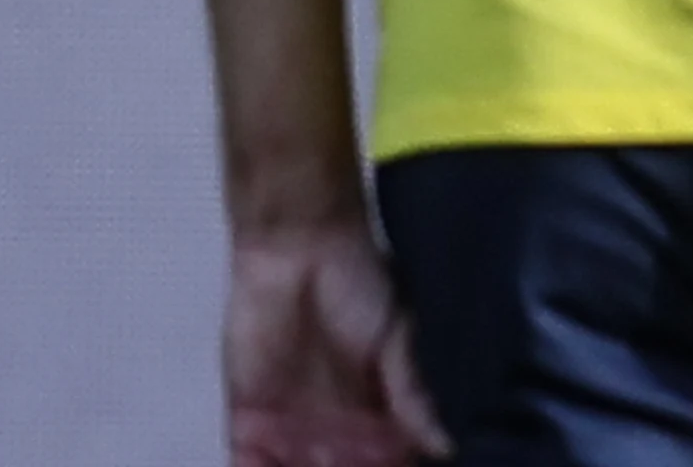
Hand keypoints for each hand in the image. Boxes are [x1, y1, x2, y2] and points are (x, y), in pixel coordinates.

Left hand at [223, 221, 447, 465]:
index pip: (392, 458)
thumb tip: (444, 444)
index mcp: (380, 408)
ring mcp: (292, 425)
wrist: (297, 247)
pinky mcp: (247, 419)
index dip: (396, 466)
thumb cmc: (358, 279)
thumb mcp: (400, 337)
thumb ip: (414, 394)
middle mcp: (337, 424)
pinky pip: (248, 465)